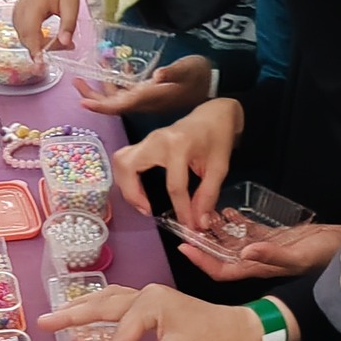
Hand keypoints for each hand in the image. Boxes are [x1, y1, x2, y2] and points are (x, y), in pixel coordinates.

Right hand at [12, 0, 81, 57]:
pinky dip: (35, 40)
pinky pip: (24, 33)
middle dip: (43, 48)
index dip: (35, 49)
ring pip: (24, 37)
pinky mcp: (18, 16)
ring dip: (40, 45)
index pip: (30, 31)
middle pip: (26, 37)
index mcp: (33, 3)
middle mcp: (21, 9)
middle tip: (66, 46)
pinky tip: (49, 39)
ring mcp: (17, 12)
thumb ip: (68, 25)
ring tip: (61, 41)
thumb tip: (66, 43)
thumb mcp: (71, 4)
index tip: (40, 63)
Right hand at [44, 283, 264, 340]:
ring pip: (110, 300)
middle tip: (44, 321)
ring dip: (85, 308)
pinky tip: (94, 316)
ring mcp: (151, 296)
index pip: (119, 335)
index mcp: (149, 302)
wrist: (241, 329)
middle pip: (101, 303)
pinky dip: (104, 310)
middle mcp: (146, 293)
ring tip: (61, 316)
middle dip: (72, 314)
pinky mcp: (156, 304)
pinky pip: (121, 305)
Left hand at [74, 56, 213, 116]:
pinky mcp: (151, 92)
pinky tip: (116, 68)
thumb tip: (157, 75)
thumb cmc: (199, 75)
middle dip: (93, 96)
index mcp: (148, 98)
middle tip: (76, 82)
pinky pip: (129, 90)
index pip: (119, 106)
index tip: (82, 102)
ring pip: (118, 96)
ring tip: (89, 71)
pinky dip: (118, 81)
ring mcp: (146, 97)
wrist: (213, 84)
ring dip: (102, 87)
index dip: (100, 105)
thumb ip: (172, 72)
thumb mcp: (187, 70)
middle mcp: (144, 101)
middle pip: (112, 104)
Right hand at [112, 99, 244, 227]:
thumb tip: (199, 222)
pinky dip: (127, 178)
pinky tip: (140, 190)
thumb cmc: (218, 138)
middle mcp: (156, 140)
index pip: (174, 185)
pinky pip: (125, 160)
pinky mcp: (144, 142)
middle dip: (133, 194)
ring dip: (126, 186)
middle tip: (148, 210)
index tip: (188, 226)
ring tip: (142, 203)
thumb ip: (208, 195)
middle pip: (128, 167)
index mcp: (179, 145)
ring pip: (121, 162)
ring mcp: (147, 139)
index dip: (181, 210)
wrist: (214, 114)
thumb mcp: (219, 167)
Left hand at [180, 223, 340, 282]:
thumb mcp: (298, 255)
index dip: (202, 261)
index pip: (222, 270)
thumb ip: (272, 255)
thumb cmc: (324, 256)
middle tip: (189, 225)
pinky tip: (228, 210)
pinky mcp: (274, 237)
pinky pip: (248, 231)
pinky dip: (236, 222)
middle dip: (204, 243)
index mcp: (259, 269)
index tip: (184, 246)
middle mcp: (257, 261)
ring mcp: (264, 249)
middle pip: (222, 255)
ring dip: (217, 230)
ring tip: (205, 214)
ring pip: (233, 242)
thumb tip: (245, 252)